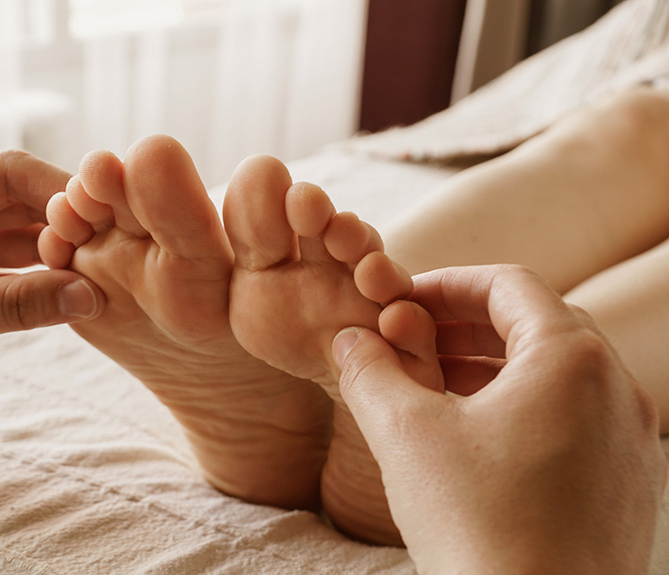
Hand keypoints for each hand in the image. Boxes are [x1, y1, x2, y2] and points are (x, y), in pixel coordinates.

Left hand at [0, 151, 102, 460]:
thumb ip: (14, 304)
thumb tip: (90, 294)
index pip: (6, 172)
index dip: (57, 189)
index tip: (102, 219)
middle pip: (22, 204)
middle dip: (65, 225)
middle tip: (110, 253)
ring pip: (24, 242)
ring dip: (59, 258)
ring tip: (100, 279)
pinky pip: (17, 278)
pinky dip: (45, 287)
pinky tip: (75, 300)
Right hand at [334, 265, 665, 574]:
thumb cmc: (478, 527)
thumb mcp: (405, 435)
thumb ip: (370, 372)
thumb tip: (351, 340)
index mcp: (572, 358)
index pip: (508, 284)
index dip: (446, 285)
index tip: (403, 304)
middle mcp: (617, 389)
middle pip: (536, 324)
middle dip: (467, 327)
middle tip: (413, 342)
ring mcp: (630, 440)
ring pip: (556, 374)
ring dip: (492, 368)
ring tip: (434, 387)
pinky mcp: (628, 484)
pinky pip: (574, 419)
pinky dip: (522, 408)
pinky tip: (474, 439)